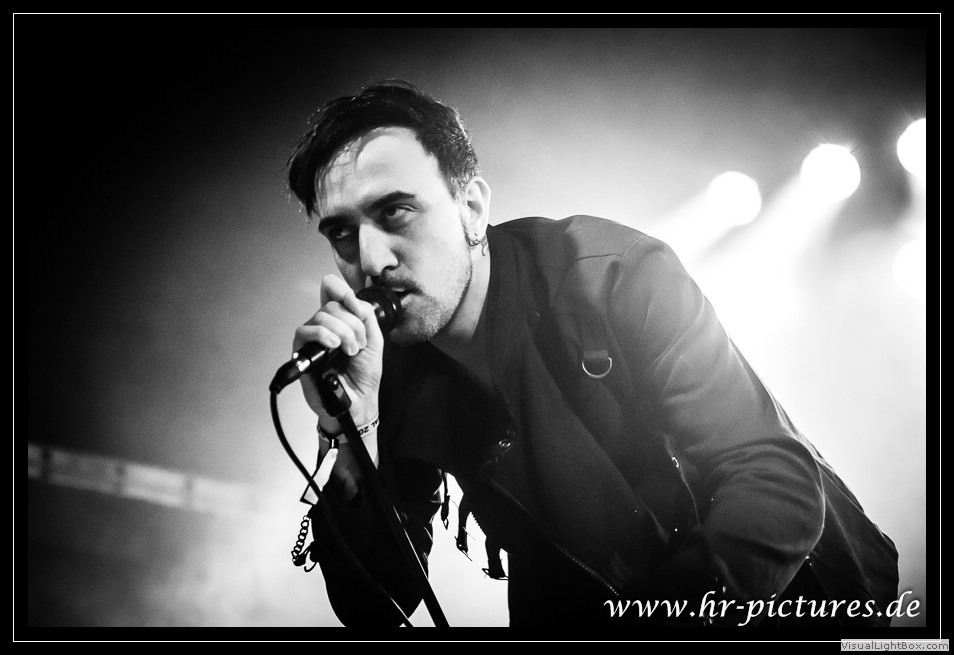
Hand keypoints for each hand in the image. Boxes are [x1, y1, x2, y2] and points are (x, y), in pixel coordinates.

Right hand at [293, 274, 385, 431]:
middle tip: (359, 344)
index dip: (341, 290)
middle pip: (331, 306)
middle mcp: (325, 327)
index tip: (354, 301)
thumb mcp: (375, 341)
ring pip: (321, 317)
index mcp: (341, 322)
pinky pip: (305, 331)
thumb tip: (354, 299)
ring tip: (350, 351)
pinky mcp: (301, 352)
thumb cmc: (364, 376)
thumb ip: (367, 317)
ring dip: (343, 332)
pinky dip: (323, 334)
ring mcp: (312, 339)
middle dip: (352, 324)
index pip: (332, 293)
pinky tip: (335, 346)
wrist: (359, 401)